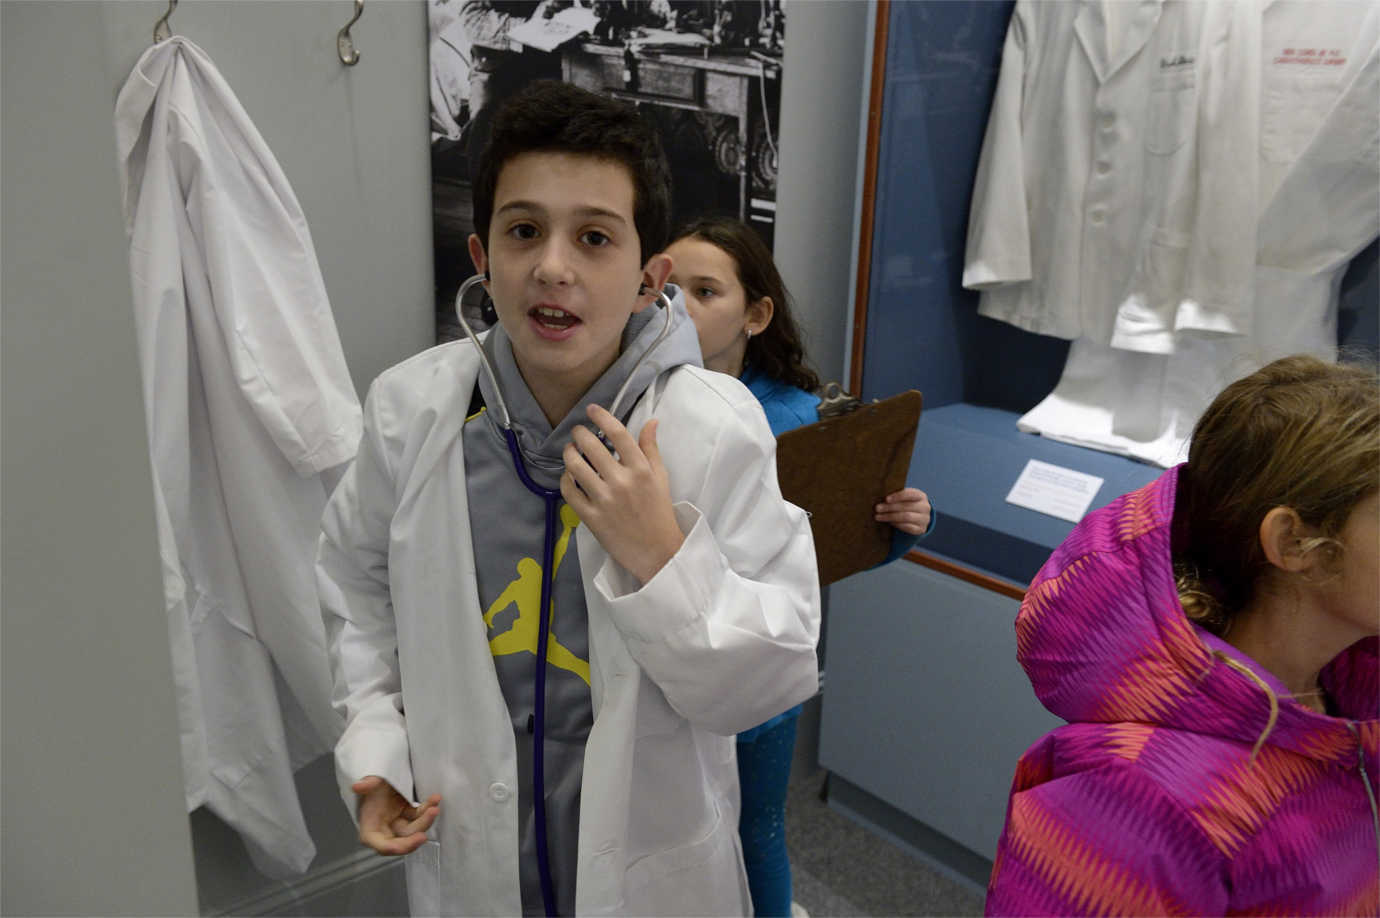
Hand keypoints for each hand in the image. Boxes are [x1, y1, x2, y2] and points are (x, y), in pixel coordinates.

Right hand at [353, 775, 440, 856]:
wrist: (383, 776)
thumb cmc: (373, 783)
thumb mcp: (371, 781)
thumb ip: (367, 784)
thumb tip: (358, 786)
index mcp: (370, 828)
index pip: (381, 845)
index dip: (396, 847)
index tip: (414, 840)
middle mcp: (384, 830)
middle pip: (402, 841)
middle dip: (416, 834)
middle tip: (427, 825)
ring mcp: (397, 824)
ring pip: (414, 830)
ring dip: (426, 820)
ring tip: (434, 806)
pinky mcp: (408, 817)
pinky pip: (420, 818)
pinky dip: (428, 810)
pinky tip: (434, 800)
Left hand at [561, 404, 684, 585]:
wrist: (657, 552)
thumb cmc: (659, 512)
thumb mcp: (661, 478)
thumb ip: (651, 449)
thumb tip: (651, 421)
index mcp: (642, 470)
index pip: (619, 434)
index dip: (602, 417)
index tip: (592, 409)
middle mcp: (622, 482)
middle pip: (592, 447)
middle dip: (580, 434)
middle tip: (577, 432)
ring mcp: (605, 501)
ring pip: (576, 467)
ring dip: (569, 454)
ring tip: (570, 451)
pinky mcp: (592, 518)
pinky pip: (570, 492)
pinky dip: (566, 480)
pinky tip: (570, 476)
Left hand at [875, 487, 930, 534]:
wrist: (918, 517)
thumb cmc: (907, 504)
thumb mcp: (904, 498)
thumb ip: (896, 496)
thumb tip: (880, 498)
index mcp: (921, 496)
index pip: (910, 494)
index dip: (898, 496)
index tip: (886, 499)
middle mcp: (925, 507)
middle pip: (906, 506)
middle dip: (890, 507)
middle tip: (877, 508)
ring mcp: (924, 519)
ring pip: (906, 517)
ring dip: (890, 517)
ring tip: (878, 516)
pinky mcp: (921, 529)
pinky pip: (908, 527)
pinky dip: (897, 524)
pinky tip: (888, 522)